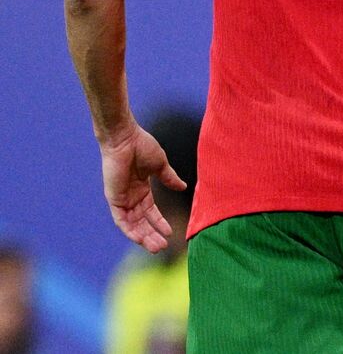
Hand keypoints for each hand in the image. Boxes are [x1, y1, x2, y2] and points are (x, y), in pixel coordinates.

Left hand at [99, 124, 186, 253]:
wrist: (125, 139)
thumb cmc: (142, 146)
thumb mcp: (160, 165)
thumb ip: (170, 178)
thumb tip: (184, 187)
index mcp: (141, 190)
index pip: (151, 212)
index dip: (160, 222)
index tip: (171, 232)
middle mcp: (131, 197)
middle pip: (142, 222)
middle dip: (152, 235)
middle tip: (163, 247)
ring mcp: (122, 199)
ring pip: (133, 225)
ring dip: (143, 236)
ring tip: (156, 247)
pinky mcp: (114, 199)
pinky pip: (121, 220)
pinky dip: (130, 230)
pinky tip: (140, 238)